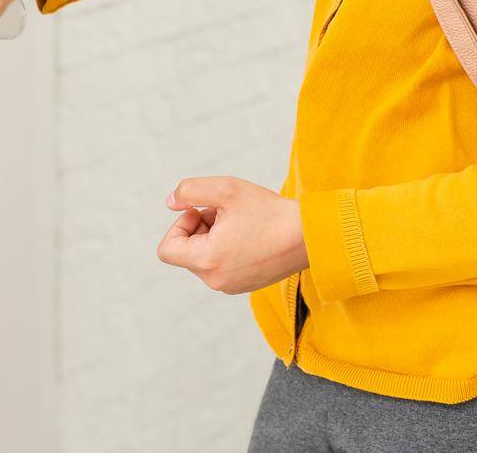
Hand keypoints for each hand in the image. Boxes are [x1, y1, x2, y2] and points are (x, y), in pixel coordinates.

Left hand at [155, 176, 308, 294]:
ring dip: (214, 236)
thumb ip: (189, 191)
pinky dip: (227, 248)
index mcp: (207, 261)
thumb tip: (170, 202)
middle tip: (226, 212)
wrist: (309, 236)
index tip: (202, 211)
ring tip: (240, 222)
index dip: (179, 225)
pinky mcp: (245, 285)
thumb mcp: (225, 189)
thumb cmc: (268, 212)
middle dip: (199, 227)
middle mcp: (216, 281)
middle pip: (186, 252)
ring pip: (205, 258)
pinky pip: (222, 266)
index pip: (167, 250)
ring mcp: (231, 286)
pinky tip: (250, 234)